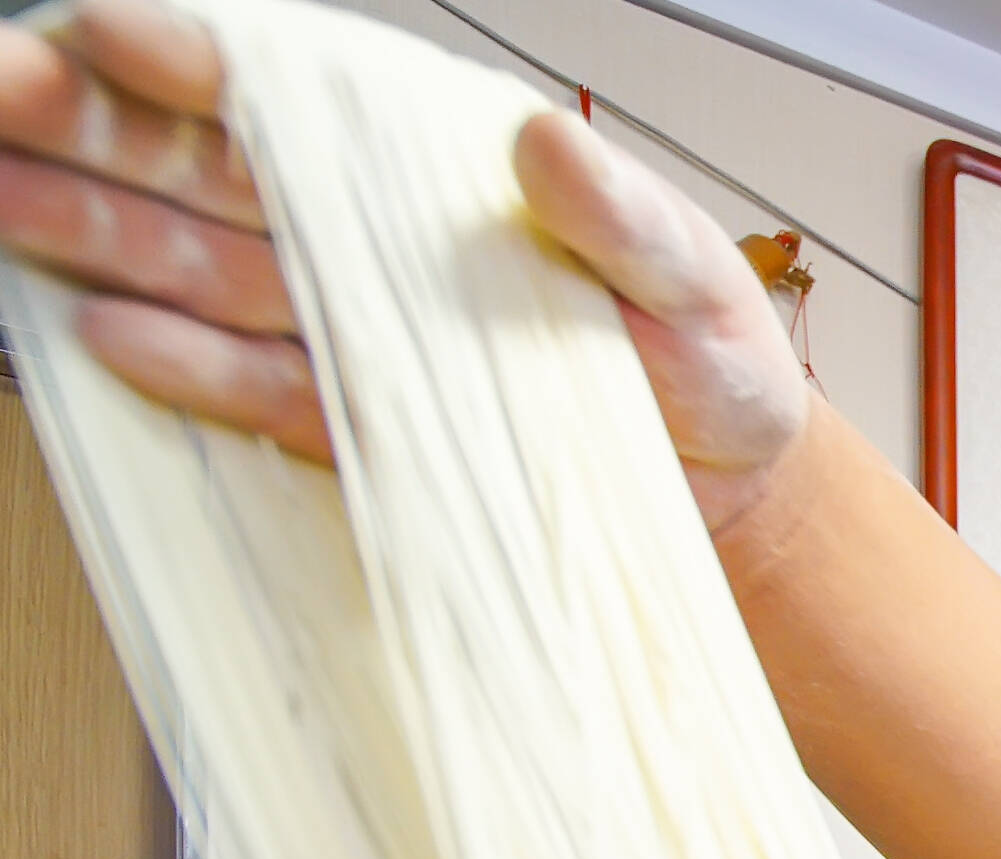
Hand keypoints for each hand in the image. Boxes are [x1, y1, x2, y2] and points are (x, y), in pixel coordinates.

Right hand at [0, 0, 813, 526]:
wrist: (731, 484)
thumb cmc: (712, 356)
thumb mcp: (699, 278)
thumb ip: (624, 215)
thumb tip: (549, 142)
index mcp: (427, 157)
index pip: (286, 87)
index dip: (194, 56)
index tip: (115, 32)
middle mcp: (360, 226)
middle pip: (193, 159)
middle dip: (81, 120)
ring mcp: (340, 320)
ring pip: (187, 259)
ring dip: (85, 229)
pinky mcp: (346, 418)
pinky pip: (246, 383)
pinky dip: (176, 363)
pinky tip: (94, 332)